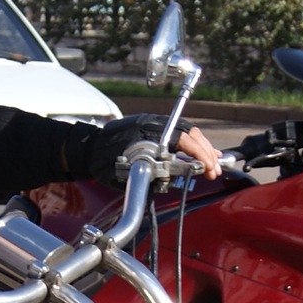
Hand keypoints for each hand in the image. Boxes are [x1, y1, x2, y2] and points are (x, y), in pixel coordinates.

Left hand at [86, 113, 222, 181]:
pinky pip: (180, 138)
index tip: (208, 168)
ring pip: (188, 135)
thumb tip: (174, 178)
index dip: (199, 153)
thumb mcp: (129, 170)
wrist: (88, 149)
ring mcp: (156, 126)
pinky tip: (206, 157)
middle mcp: (156, 124)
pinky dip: (194, 148)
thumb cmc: (104, 161)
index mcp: (151, 130)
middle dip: (206, 153)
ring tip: (213, 167)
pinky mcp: (156, 133)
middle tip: (214, 172)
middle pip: (190, 134)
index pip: (183, 138)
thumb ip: (152, 174)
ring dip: (203, 151)